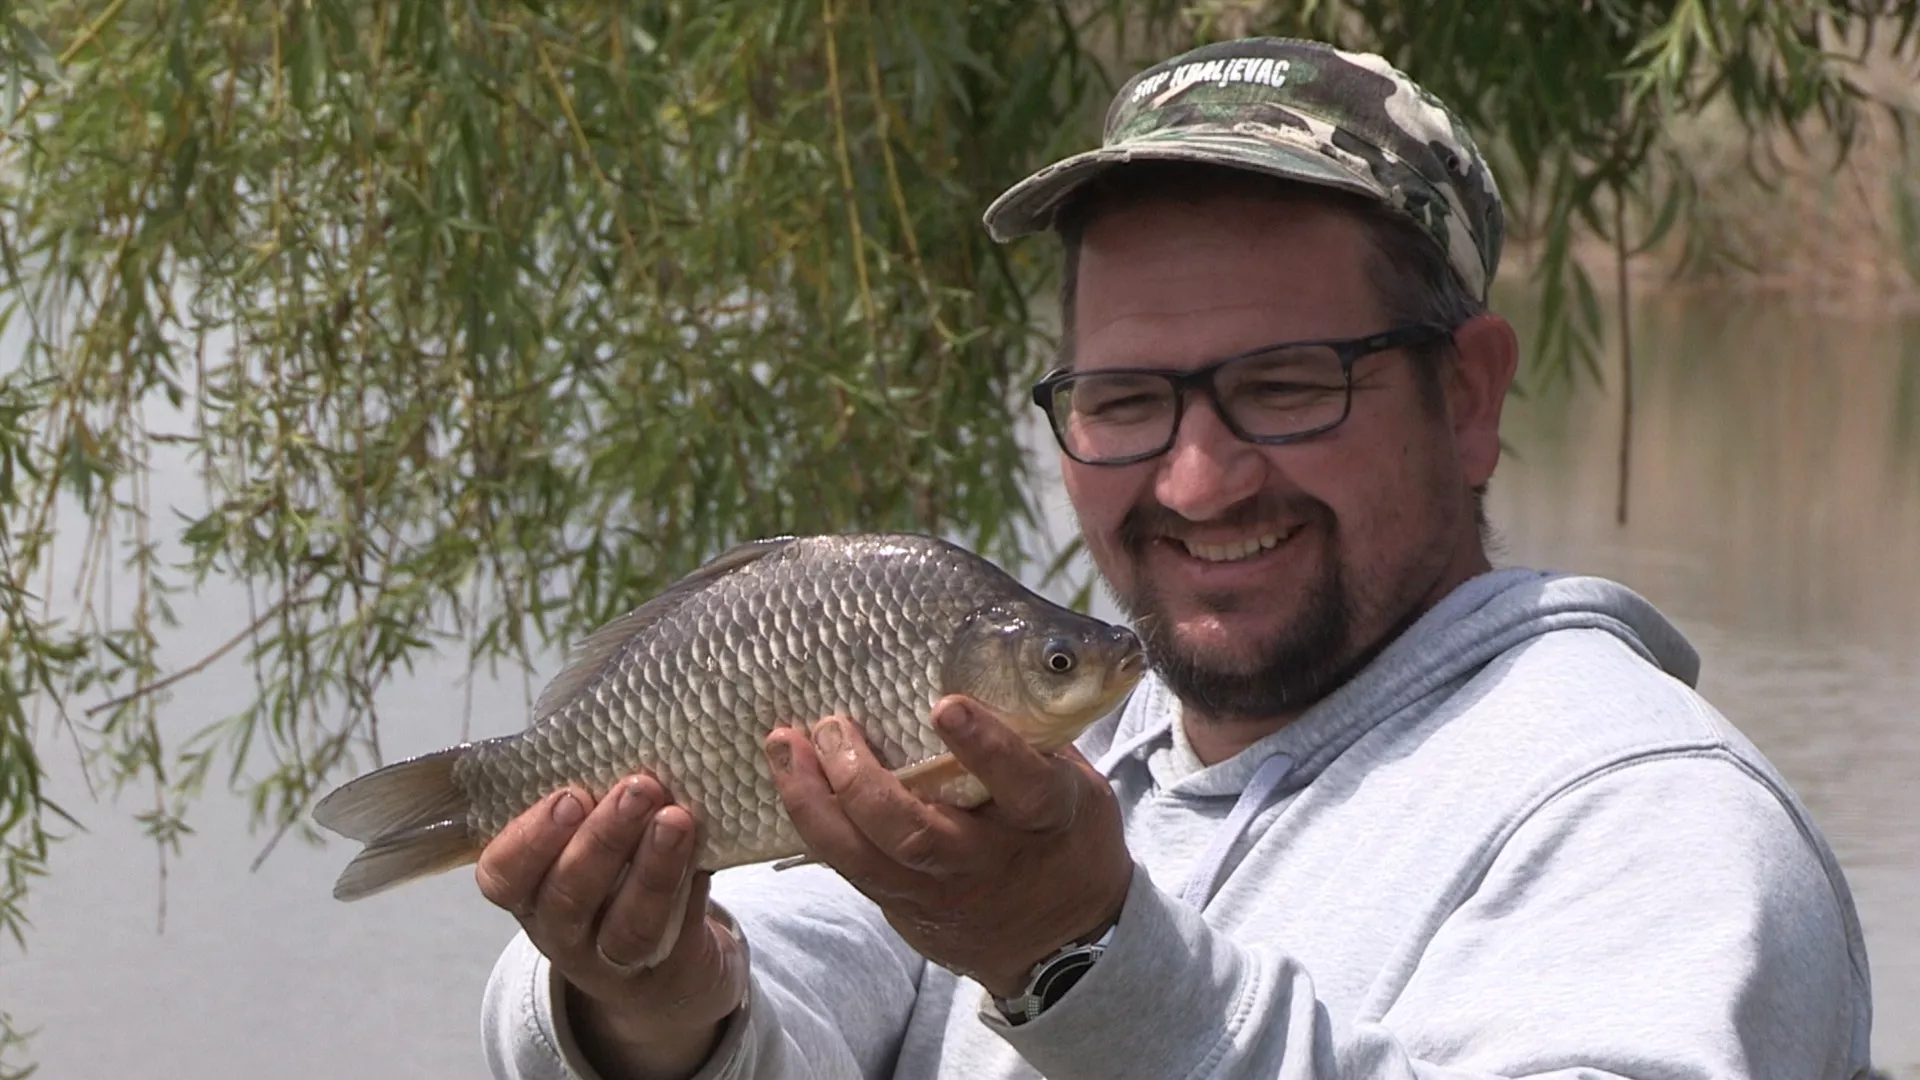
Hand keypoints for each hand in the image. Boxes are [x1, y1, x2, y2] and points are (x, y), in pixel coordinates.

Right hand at [475, 776, 747, 1079]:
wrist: (667, 963)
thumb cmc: (618, 873)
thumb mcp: (587, 837)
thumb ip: (591, 796)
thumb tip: (621, 728)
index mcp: (529, 890)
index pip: (503, 874)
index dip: (530, 837)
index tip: (570, 796)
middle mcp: (561, 931)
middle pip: (568, 896)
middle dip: (603, 839)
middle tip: (638, 788)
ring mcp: (613, 958)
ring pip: (627, 925)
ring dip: (653, 867)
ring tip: (677, 818)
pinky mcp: (667, 968)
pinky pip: (676, 933)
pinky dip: (689, 886)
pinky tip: (703, 847)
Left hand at [763, 696, 1131, 997]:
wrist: (1062, 938)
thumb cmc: (1064, 833)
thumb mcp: (1075, 783)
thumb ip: (1035, 737)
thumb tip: (994, 661)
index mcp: (1046, 818)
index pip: (1021, 784)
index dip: (985, 747)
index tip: (946, 705)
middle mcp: (988, 860)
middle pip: (917, 834)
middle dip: (862, 781)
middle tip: (831, 725)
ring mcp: (942, 891)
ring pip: (868, 858)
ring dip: (815, 801)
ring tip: (785, 745)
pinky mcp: (906, 908)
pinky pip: (851, 869)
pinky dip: (815, 822)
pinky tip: (792, 779)